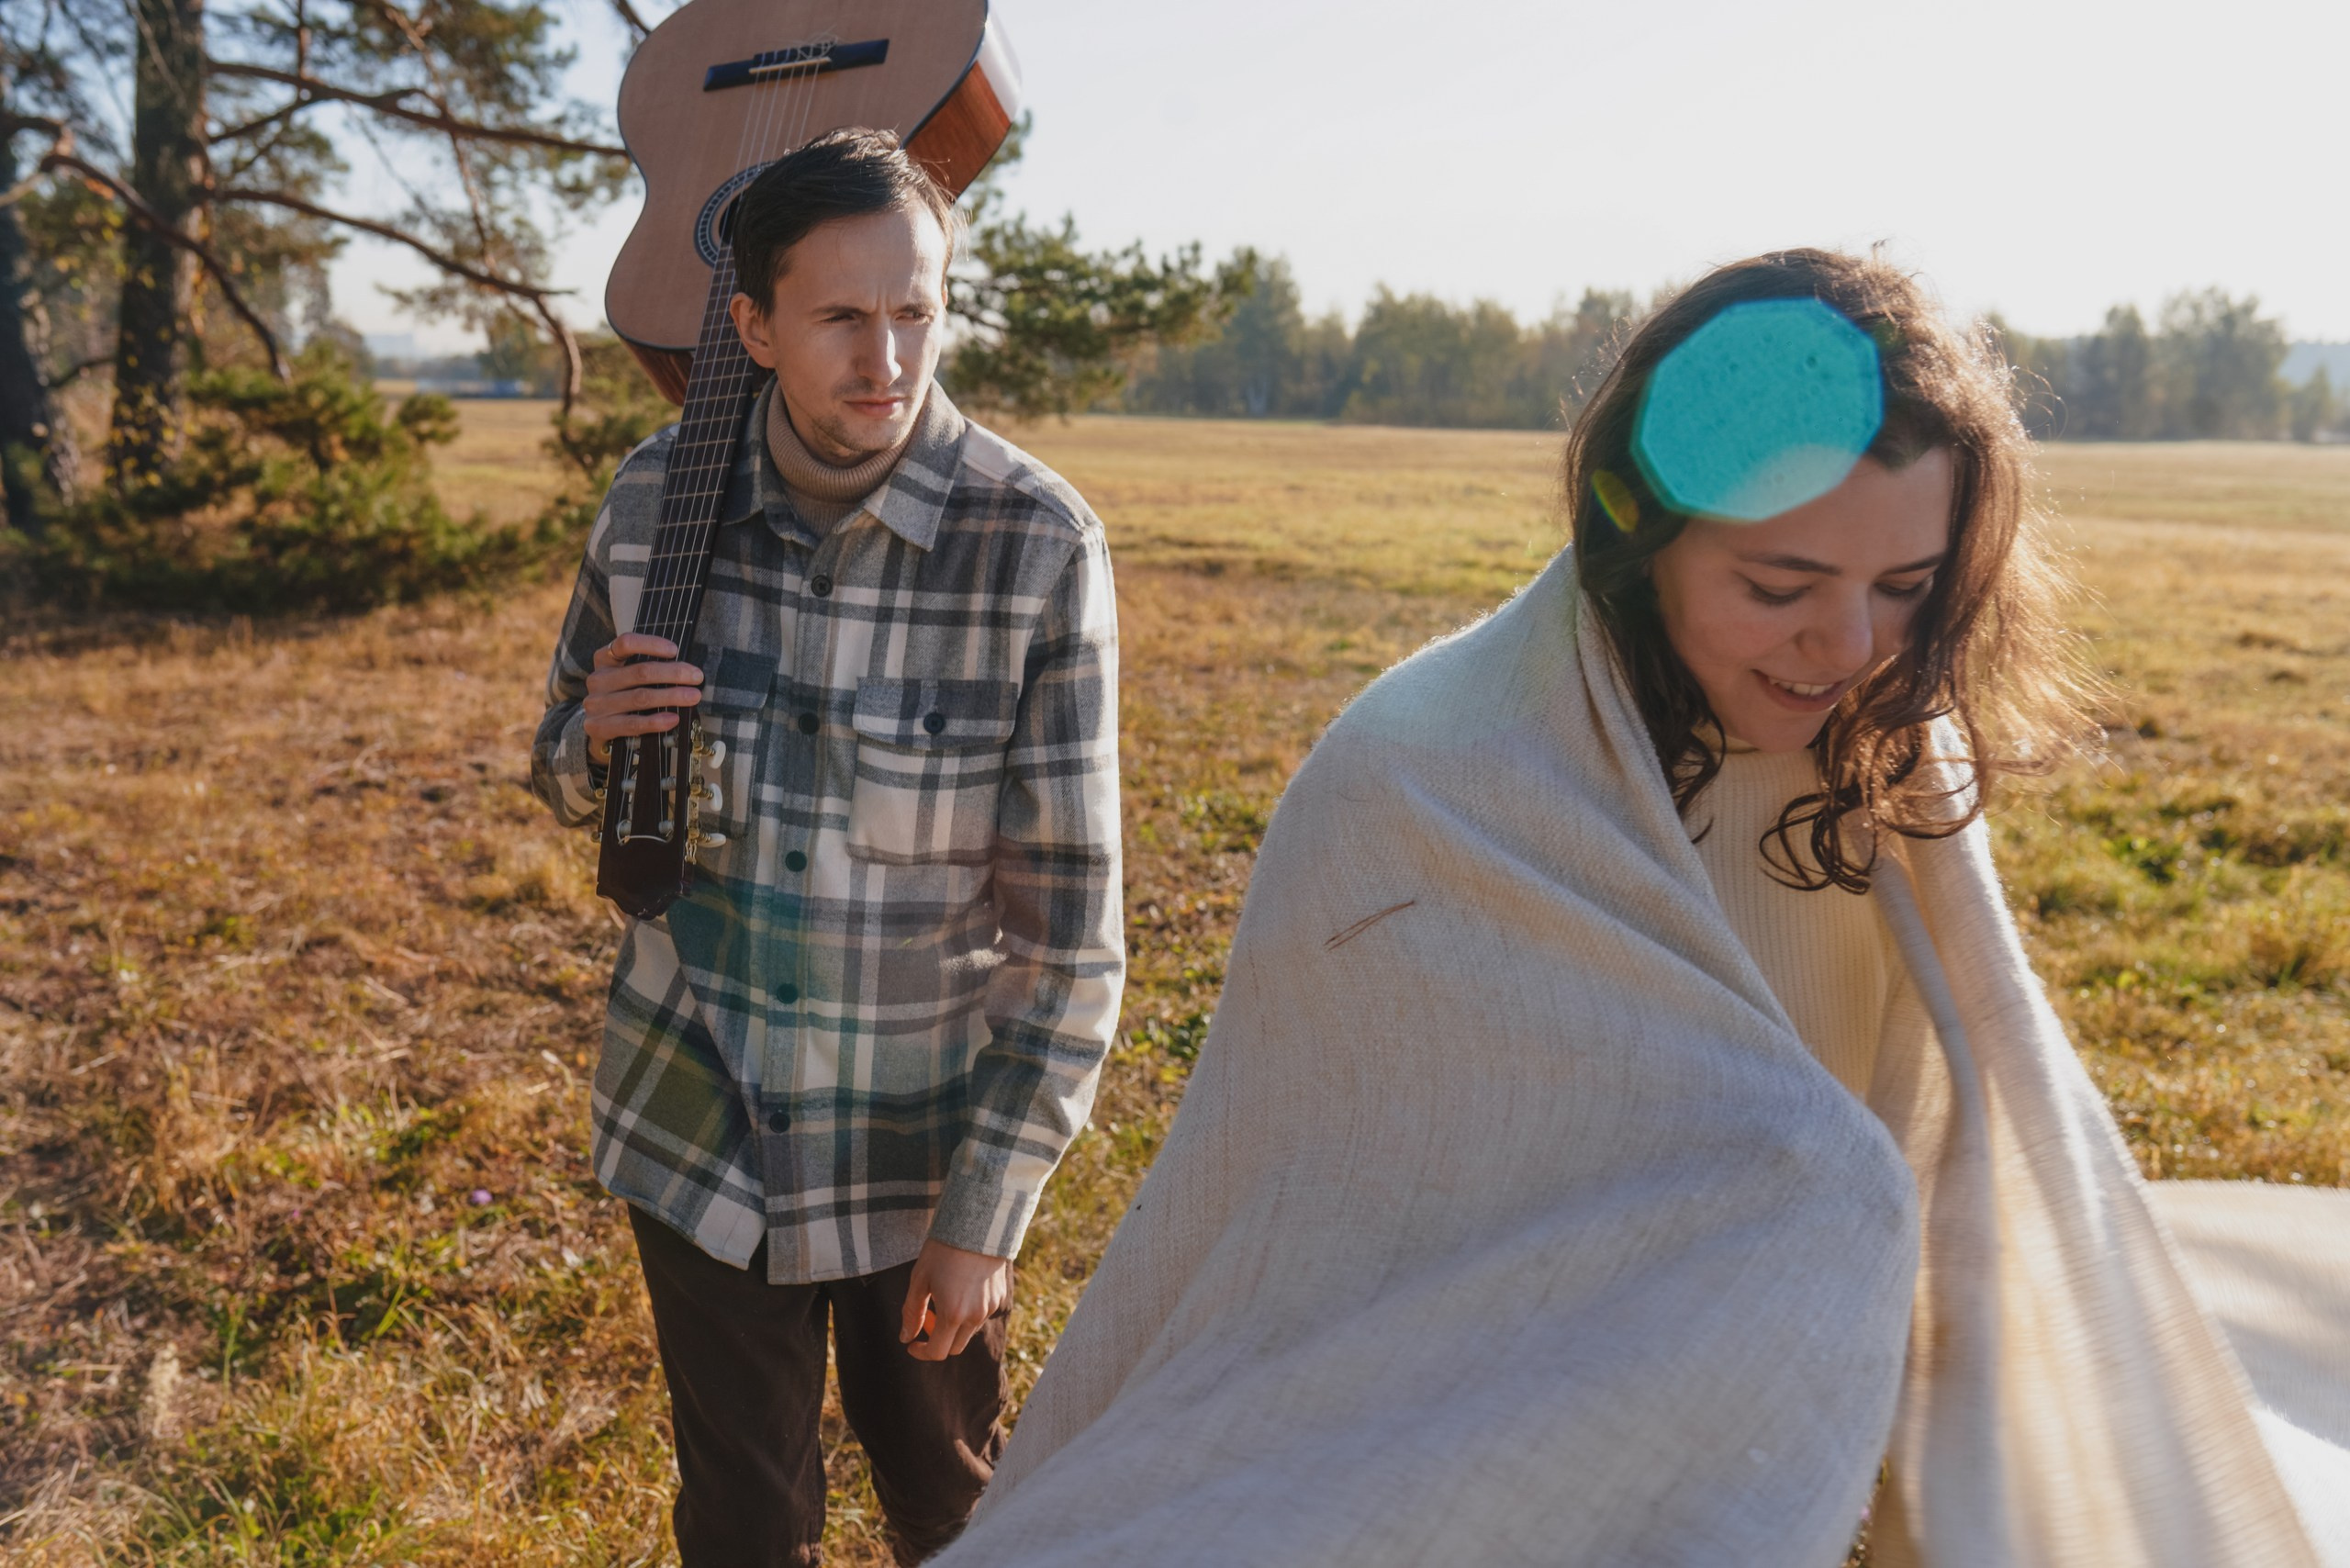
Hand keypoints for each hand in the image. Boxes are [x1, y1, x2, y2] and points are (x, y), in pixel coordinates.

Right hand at [583, 634, 702, 765]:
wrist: (598, 730)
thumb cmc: (622, 698)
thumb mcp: (628, 678)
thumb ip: (648, 670)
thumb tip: (686, 670)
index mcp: (604, 660)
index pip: (625, 643)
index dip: (651, 644)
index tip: (675, 650)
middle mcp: (598, 679)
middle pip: (639, 672)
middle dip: (673, 673)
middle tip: (697, 677)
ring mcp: (597, 704)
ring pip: (640, 697)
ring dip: (671, 696)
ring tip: (694, 697)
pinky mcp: (600, 727)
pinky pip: (633, 723)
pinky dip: (656, 721)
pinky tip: (673, 719)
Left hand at [900, 1237, 1010, 1361]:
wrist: (978, 1226)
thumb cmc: (943, 1250)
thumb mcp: (920, 1280)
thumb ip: (912, 1313)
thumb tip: (905, 1337)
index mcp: (953, 1314)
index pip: (937, 1352)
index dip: (921, 1352)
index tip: (912, 1343)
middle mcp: (974, 1316)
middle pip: (954, 1347)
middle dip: (938, 1341)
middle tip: (928, 1319)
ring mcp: (989, 1308)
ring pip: (968, 1332)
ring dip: (954, 1326)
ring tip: (944, 1298)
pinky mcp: (999, 1298)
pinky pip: (981, 1316)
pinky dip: (968, 1313)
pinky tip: (961, 1289)